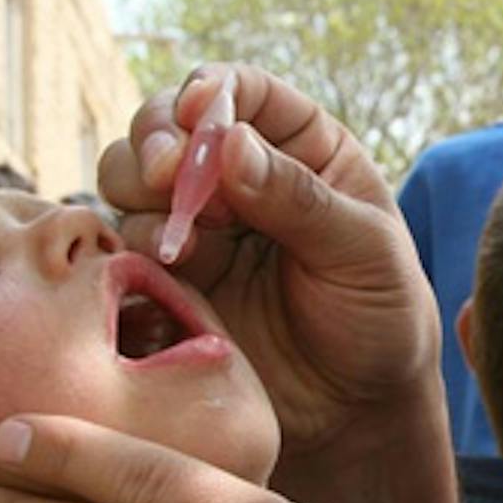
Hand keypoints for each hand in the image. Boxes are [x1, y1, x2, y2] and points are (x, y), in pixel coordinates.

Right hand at [97, 65, 437, 456]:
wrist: (354, 412)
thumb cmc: (380, 320)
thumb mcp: (363, 254)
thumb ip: (299, 199)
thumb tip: (232, 142)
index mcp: (302, 147)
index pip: (244, 91)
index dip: (211, 90)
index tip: (196, 109)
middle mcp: (239, 175)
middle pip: (167, 122)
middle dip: (157, 138)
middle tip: (167, 175)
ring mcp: (197, 224)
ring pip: (129, 175)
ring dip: (138, 192)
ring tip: (179, 242)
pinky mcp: (166, 275)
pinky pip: (122, 243)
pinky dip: (129, 248)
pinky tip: (165, 272)